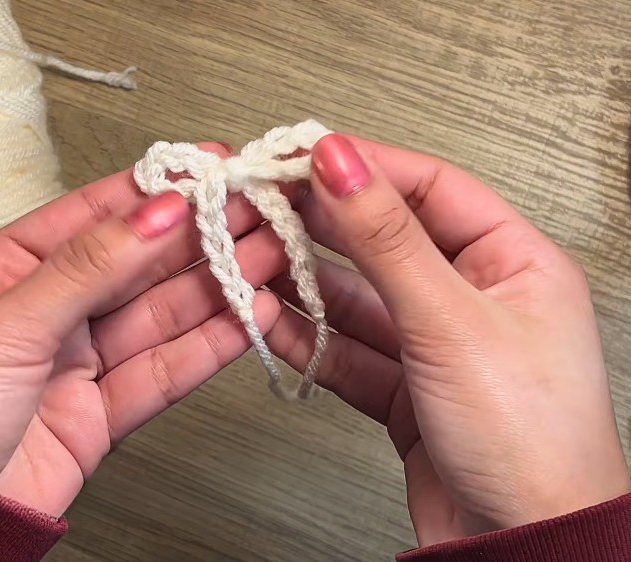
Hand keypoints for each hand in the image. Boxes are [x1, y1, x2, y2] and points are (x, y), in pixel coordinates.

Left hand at [0, 144, 301, 516]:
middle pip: (134, 264)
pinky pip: (161, 370)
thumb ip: (88, 267)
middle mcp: (44, 311)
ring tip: (271, 255)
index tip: (211, 166)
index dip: (154, 189)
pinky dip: (206, 346)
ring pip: (156, 316)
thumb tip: (155, 210)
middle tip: (259, 208)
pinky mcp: (100, 414)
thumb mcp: (6, 323)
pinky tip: (246, 317)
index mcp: (4, 270)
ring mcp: (75, 363)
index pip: (92, 217)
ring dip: (214, 285)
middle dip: (198, 235)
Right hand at [266, 134, 628, 545]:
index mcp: (515, 263)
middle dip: (323, 225)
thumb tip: (342, 162)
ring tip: (253, 263)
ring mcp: (438, 347)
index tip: (301, 155)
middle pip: (385, 241)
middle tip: (263, 204)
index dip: (362, 166)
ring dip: (304, 284)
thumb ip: (387, 238)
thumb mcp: (451, 322)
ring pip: (358, 299)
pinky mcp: (406, 392)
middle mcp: (477, 299)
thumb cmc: (532, 444)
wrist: (522, 549)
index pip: (428, 188)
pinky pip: (347, 349)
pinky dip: (308, 336)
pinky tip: (271, 320)